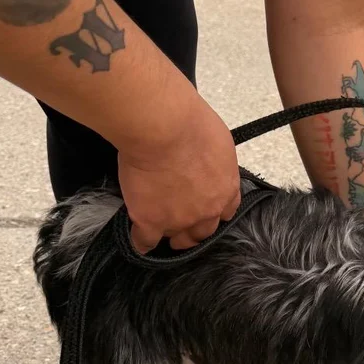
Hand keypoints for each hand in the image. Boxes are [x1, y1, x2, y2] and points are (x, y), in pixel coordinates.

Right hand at [116, 93, 240, 252]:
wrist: (163, 128)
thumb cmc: (190, 122)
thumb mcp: (218, 141)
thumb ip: (215, 160)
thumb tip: (207, 160)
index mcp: (226, 189)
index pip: (226, 212)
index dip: (214, 213)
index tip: (206, 212)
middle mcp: (207, 210)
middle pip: (203, 232)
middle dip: (194, 232)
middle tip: (184, 230)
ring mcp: (179, 219)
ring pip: (176, 237)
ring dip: (169, 235)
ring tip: (160, 234)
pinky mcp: (151, 221)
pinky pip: (145, 241)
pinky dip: (140, 242)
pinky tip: (138, 241)